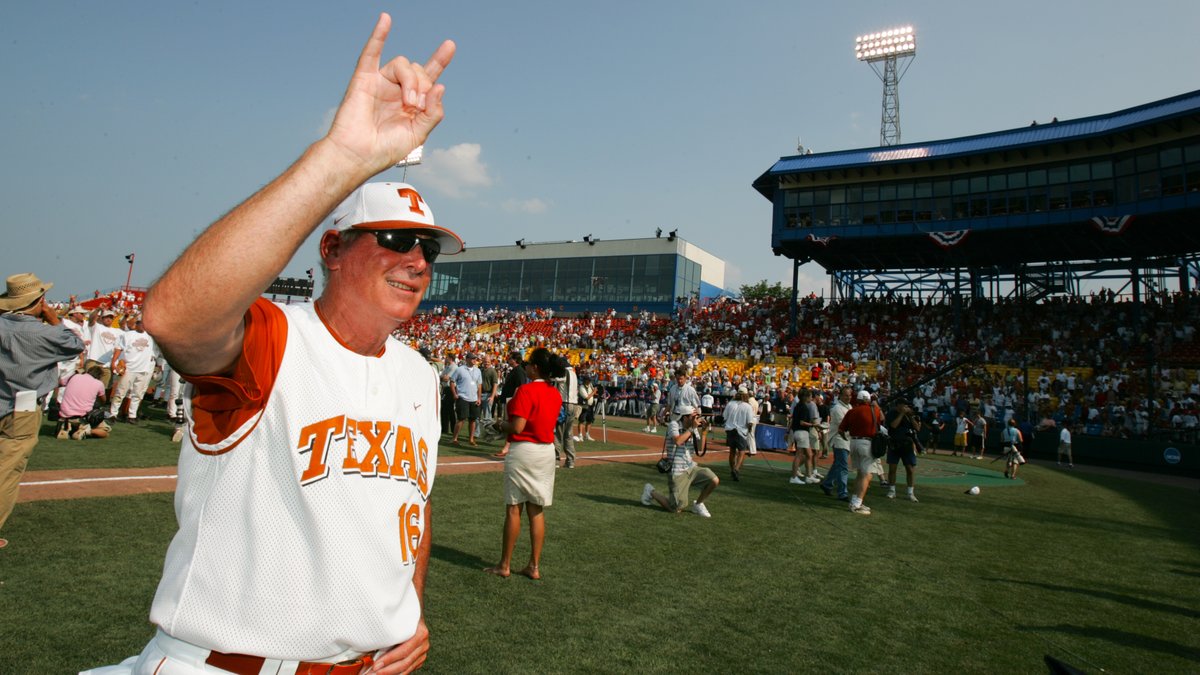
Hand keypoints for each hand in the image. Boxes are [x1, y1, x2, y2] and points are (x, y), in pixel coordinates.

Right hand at [325, 13, 455, 173]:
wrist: (359, 155)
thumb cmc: (384, 149)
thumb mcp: (418, 134)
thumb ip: (432, 113)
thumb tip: (440, 87)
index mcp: (411, 103)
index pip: (428, 78)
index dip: (439, 61)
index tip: (449, 46)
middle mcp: (397, 90)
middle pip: (419, 71)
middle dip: (424, 86)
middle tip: (417, 106)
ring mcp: (380, 83)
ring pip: (403, 63)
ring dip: (411, 80)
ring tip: (408, 102)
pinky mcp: (363, 79)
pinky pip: (371, 52)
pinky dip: (378, 35)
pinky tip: (386, 19)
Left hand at [370, 618, 428, 673]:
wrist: (414, 616)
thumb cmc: (403, 617)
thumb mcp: (398, 621)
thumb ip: (389, 632)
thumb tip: (370, 643)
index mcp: (420, 633)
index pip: (404, 650)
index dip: (389, 659)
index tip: (376, 664)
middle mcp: (423, 645)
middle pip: (405, 662)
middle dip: (387, 670)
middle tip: (373, 672)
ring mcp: (422, 653)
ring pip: (406, 669)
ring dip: (390, 674)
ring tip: (376, 674)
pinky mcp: (419, 660)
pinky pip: (408, 670)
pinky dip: (396, 674)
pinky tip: (386, 673)